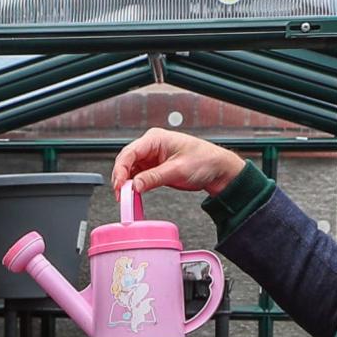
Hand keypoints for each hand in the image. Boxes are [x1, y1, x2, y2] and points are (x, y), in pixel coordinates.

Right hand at [111, 128, 244, 198]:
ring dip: (126, 183)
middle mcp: (152, 146)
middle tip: (121, 195)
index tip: (119, 186)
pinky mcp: (155, 167)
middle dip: (121, 178)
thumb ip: (154, 177)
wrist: (218, 169)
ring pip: (130, 169)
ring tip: (126, 197)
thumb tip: (134, 186)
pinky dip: (134, 185)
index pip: (130, 152)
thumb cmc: (204, 161)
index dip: (120, 170)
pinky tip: (134, 194)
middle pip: (126, 161)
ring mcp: (152, 156)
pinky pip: (138, 175)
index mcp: (156, 138)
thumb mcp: (178, 170)